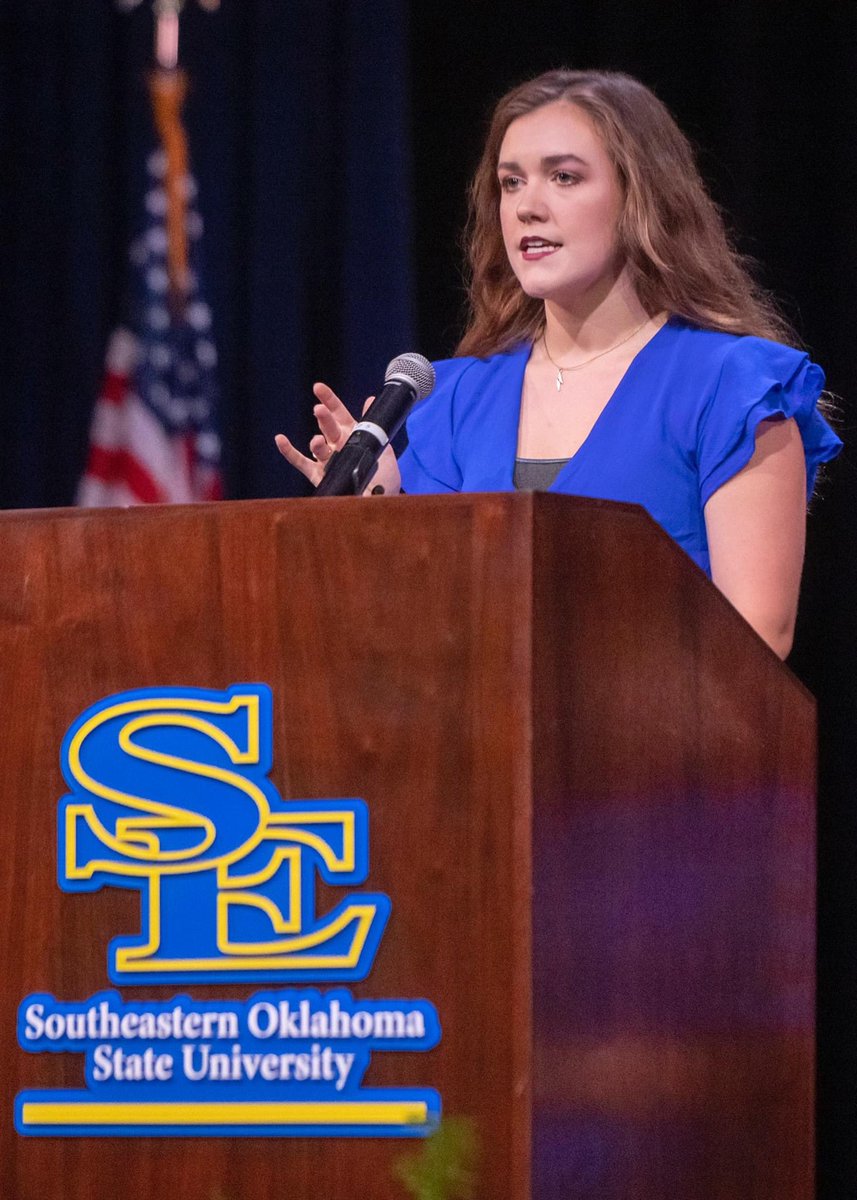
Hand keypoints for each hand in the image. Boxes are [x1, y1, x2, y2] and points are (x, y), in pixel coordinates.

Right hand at [275, 382, 401, 493]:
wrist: (382, 501)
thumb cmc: (385, 476)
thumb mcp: (383, 447)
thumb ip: (375, 425)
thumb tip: (370, 399)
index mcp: (352, 434)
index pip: (338, 413)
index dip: (329, 400)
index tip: (318, 388)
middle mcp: (338, 445)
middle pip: (328, 427)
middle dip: (323, 418)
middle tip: (320, 410)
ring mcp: (328, 460)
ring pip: (317, 446)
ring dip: (316, 441)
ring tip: (318, 441)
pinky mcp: (320, 475)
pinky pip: (302, 463)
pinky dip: (290, 452)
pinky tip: (281, 440)